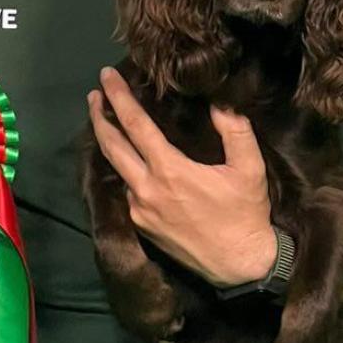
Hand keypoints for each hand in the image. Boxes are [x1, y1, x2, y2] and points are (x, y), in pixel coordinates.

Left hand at [87, 66, 276, 287]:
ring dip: (108, 143)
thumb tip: (220, 101)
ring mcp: (140, 210)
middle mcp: (146, 189)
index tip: (106, 77)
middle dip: (99, 116)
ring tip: (105, 122)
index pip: (135, 125)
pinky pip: (127, 193)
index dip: (118, 97)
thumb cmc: (246, 215)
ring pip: (116, 169)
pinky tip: (128, 162)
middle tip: (93, 94)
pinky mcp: (141, 227)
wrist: (239, 265)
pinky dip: (124, 171)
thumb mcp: (248, 168)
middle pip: (111, 145)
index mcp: (170, 170)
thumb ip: (235, 129)